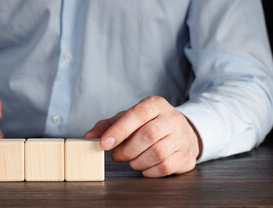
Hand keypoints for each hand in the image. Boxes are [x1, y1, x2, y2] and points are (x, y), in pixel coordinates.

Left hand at [85, 96, 201, 176]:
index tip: (104, 144)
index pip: (137, 115)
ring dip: (136, 162)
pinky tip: (144, 166)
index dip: (119, 130)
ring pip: (156, 153)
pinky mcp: (186, 156)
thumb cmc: (148, 124)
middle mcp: (172, 118)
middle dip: (126, 150)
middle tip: (116, 156)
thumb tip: (89, 136)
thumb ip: (108, 125)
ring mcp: (182, 137)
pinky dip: (148, 171)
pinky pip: (164, 167)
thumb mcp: (128, 118)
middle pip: (147, 136)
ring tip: (131, 160)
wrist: (181, 133)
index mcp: (155, 104)